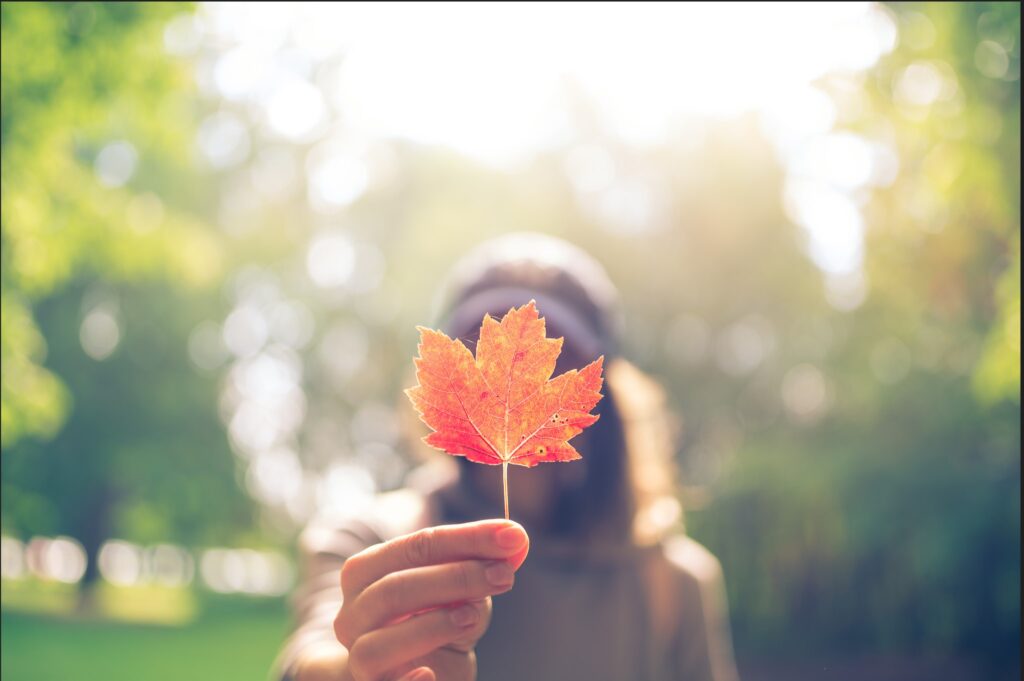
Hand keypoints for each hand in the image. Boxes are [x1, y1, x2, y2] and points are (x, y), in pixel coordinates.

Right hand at [333, 519, 529, 680]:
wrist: (422, 671)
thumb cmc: (437, 621)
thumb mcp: (460, 590)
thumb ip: (482, 564)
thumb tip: (514, 541)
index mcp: (366, 573)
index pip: (416, 546)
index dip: (467, 538)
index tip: (512, 536)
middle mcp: (351, 615)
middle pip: (394, 589)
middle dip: (456, 577)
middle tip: (504, 575)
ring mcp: (357, 659)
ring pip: (378, 644)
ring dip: (432, 627)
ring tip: (472, 616)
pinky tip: (430, 674)